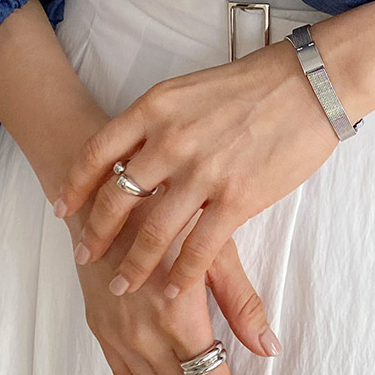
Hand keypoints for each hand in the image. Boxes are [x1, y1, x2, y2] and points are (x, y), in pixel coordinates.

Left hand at [55, 38, 342, 298]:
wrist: (310, 82)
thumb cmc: (256, 82)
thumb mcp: (191, 88)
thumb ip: (160, 119)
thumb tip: (137, 149)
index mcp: (156, 108)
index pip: (98, 152)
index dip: (76, 184)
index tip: (63, 208)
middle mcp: (170, 140)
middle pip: (117, 197)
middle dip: (95, 233)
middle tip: (83, 255)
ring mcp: (203, 172)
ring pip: (153, 232)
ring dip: (133, 265)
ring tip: (121, 285)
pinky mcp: (238, 198)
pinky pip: (199, 248)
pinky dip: (181, 275)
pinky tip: (172, 291)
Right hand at [63, 198, 272, 374]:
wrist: (103, 195)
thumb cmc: (168, 211)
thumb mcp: (216, 250)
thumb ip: (242, 304)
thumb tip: (269, 348)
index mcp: (175, 317)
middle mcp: (142, 335)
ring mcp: (116, 334)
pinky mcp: (99, 327)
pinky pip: (127, 374)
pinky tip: (171, 370)